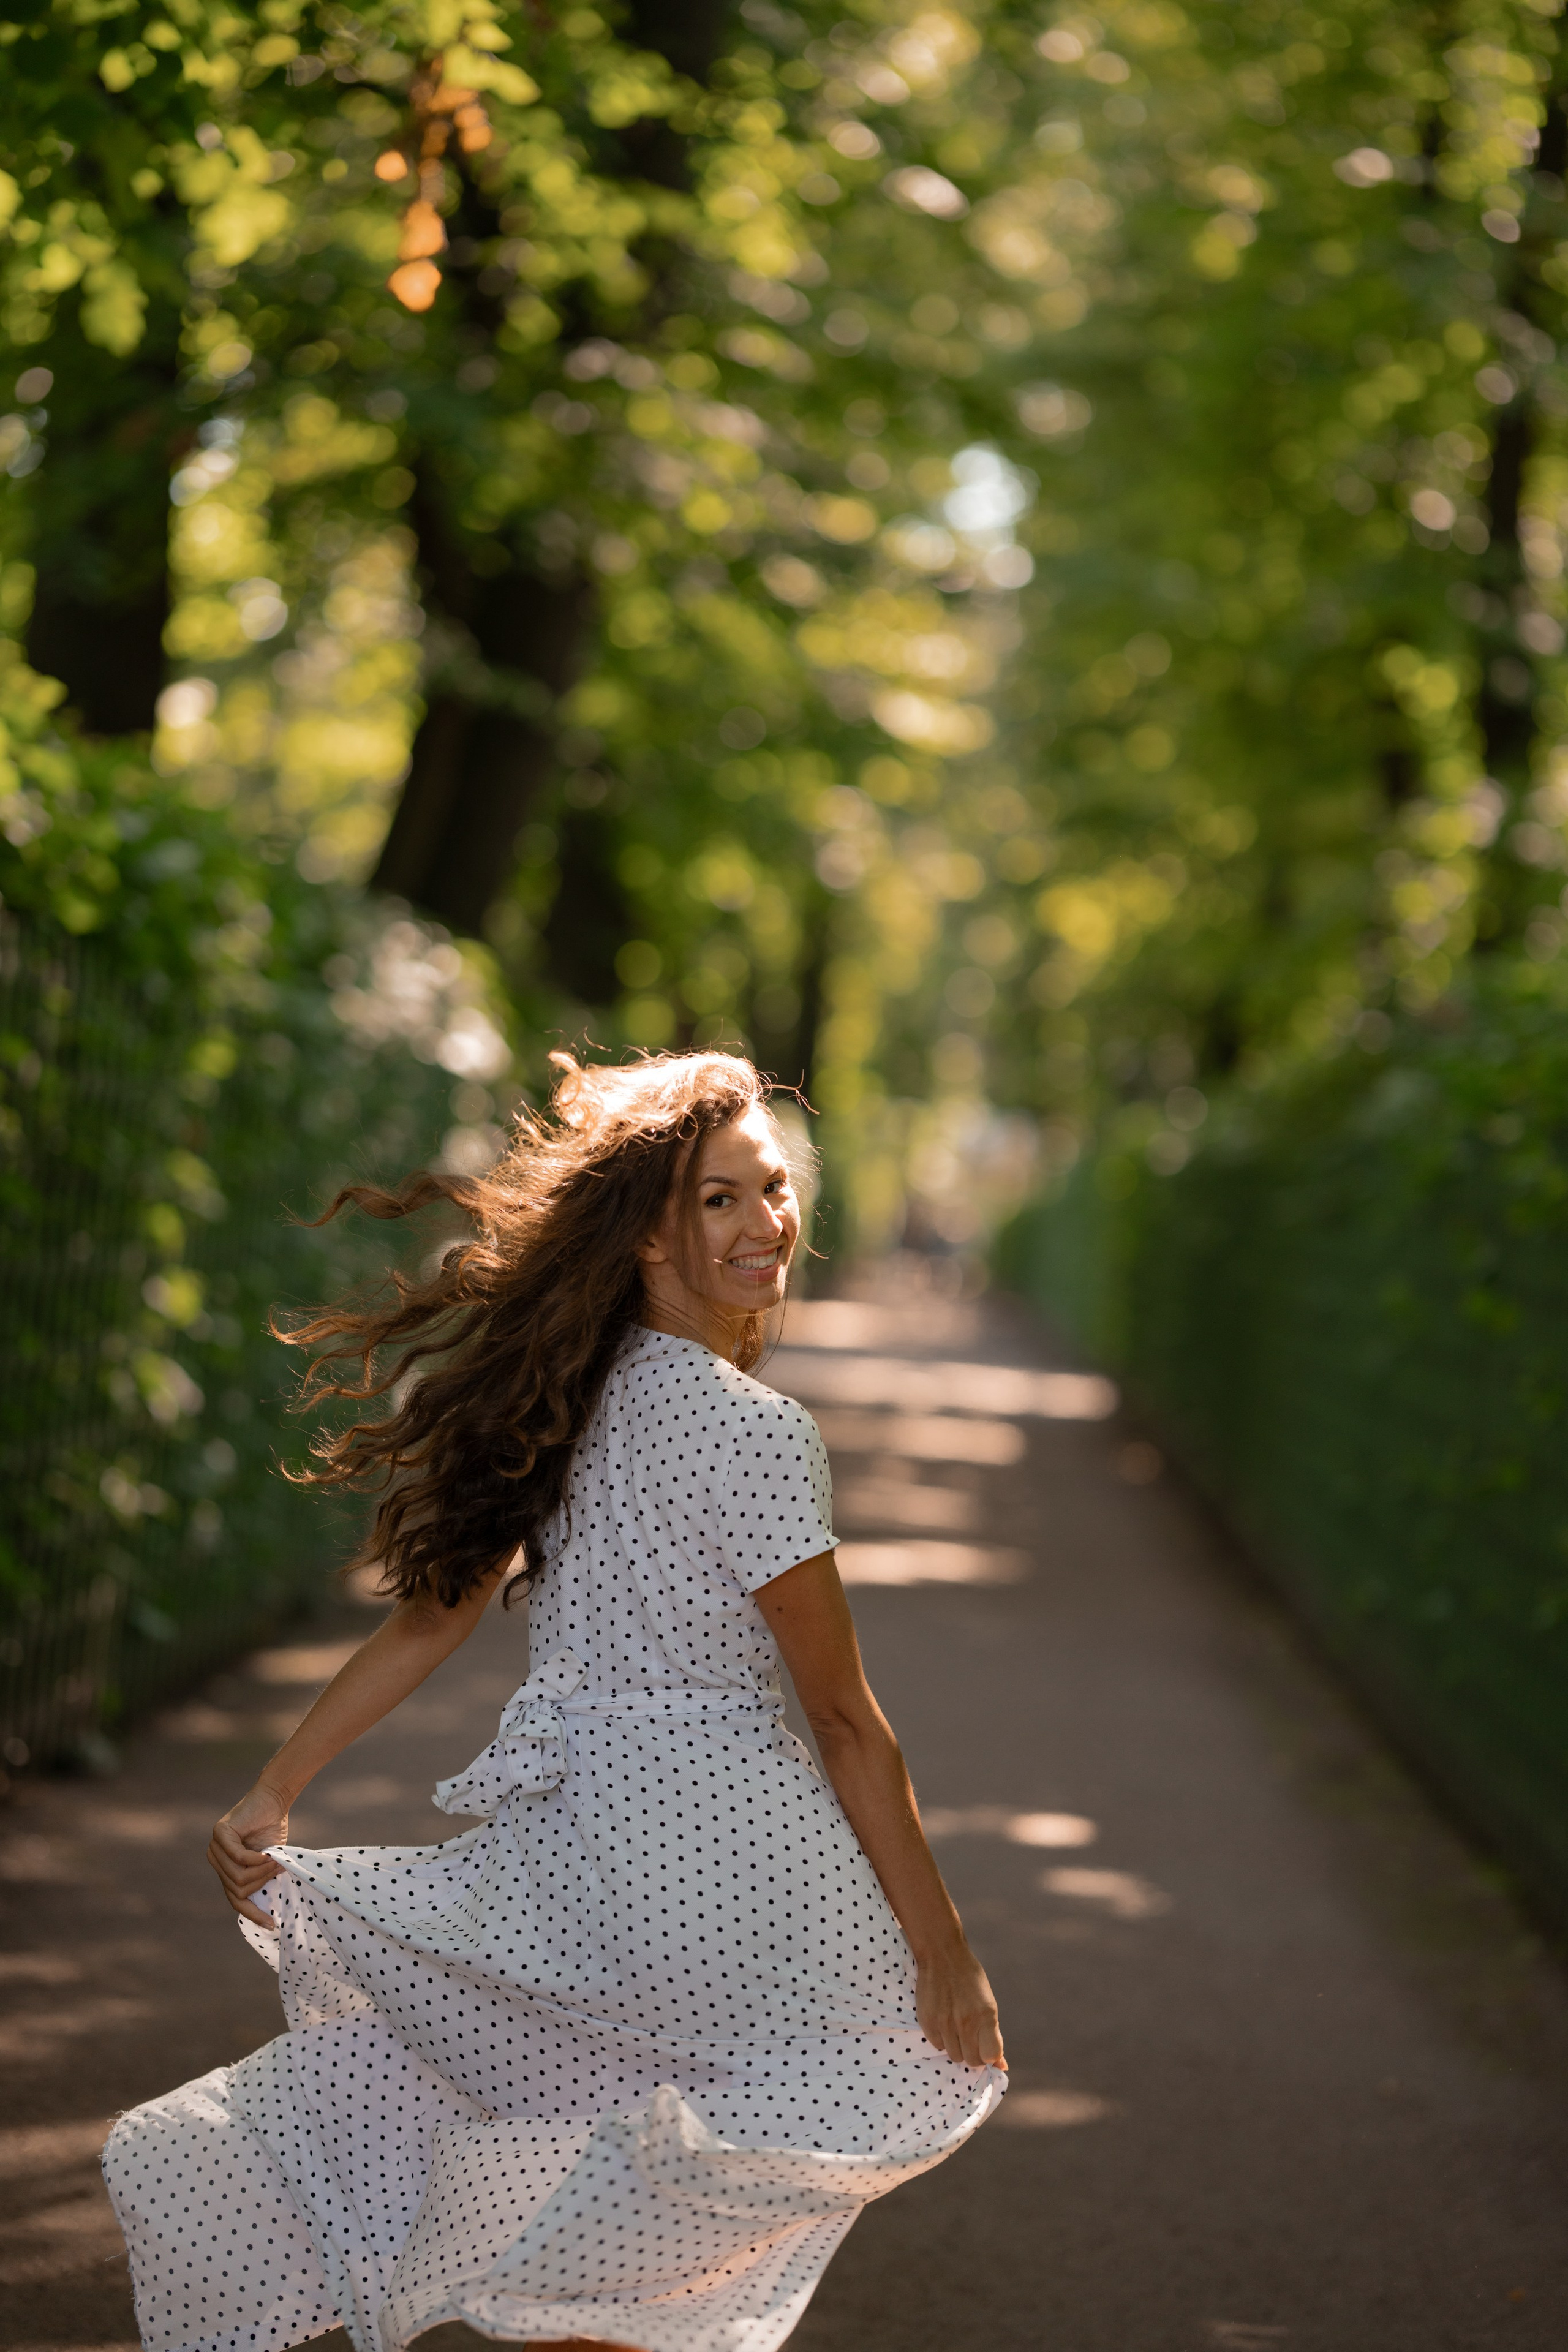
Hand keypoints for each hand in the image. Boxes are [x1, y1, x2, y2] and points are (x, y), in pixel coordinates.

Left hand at [208, 1782, 289, 1926]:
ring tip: (275, 1859)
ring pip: (238, 1878)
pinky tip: (268, 1853)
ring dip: (262, 1871)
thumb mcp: (266, 1864)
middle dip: (262, 1882)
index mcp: (224, 1869)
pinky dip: (257, 1859)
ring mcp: (214, 1848)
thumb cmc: (272, 1831)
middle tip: (278, 1868)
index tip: (270, 1924)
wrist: (273, 1801)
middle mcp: (215, 1860)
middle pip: (238, 1891)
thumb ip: (259, 1881)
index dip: (252, 1914)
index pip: (234, 1899)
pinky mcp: (219, 1834)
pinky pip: (238, 1859)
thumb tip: (265, 1913)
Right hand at [916, 1940, 1005, 2068]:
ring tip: (955, 2027)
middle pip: (972, 2060)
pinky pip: (937, 2045)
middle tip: (970, 2038)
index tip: (986, 2046)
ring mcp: (945, 2023)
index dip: (990, 2054)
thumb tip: (1002, 2066)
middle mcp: (966, 2022)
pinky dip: (941, 2038)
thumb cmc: (969, 1978)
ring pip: (954, 2056)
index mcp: (986, 2015)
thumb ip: (993, 2034)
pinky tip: (943, 2021)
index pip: (992, 2055)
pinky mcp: (928, 2022)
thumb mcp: (988, 2003)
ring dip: (957, 2046)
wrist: (941, 1955)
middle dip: (973, 2053)